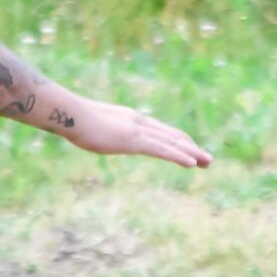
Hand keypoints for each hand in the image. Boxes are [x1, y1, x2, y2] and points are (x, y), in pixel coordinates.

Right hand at [56, 97, 211, 169]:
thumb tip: (95, 134)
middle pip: (171, 136)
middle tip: (208, 159)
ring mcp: (137, 130)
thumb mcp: (91, 127)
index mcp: (130, 118)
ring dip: (191, 153)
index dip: (177, 140)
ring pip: (171, 143)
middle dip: (191, 148)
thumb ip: (100, 130)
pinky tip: (191, 163)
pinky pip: (161, 150)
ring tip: (208, 162)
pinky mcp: (133, 140)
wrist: (68, 113)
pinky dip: (178, 156)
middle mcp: (138, 122)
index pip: (160, 130)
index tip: (190, 148)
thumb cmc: (73, 119)